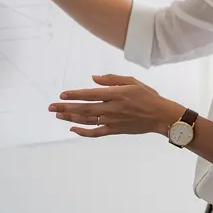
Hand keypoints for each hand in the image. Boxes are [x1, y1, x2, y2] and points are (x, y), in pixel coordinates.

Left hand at [49, 75, 182, 137]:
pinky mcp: (114, 130)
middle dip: (65, 108)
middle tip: (51, 107)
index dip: (74, 95)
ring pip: (87, 120)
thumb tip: (94, 79)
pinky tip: (73, 129)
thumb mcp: (132, 81)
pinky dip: (83, 132)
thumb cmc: (148, 96)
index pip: (90, 95)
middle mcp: (112, 108)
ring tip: (58, 115)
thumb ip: (112, 79)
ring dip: (71, 118)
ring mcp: (112, 121)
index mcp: (116, 94)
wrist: (160, 116)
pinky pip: (96, 132)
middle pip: (84, 109)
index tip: (62, 95)